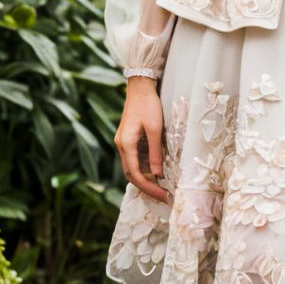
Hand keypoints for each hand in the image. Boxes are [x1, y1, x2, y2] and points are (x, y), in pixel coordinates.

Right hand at [114, 76, 169, 202]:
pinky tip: (157, 172)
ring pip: (133, 168)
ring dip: (146, 179)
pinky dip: (145, 169)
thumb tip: (158, 175)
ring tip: (162, 187)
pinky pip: (136, 159)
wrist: (140, 88)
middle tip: (163, 195)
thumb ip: (155, 152)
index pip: (136, 175)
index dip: (149, 188)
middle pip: (132, 175)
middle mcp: (122, 146)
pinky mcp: (129, 139)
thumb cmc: (148, 105)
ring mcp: (124, 143)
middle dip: (147, 187)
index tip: (163, 195)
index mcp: (126, 145)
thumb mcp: (155, 129)